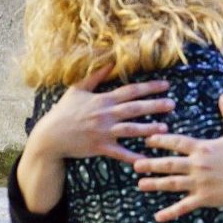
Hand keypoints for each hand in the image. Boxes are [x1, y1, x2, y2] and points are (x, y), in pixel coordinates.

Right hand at [27, 65, 173, 164]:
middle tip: (172, 104)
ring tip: (165, 128)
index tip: (166, 85)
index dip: (149, 87)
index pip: (130, 91)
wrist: (50, 136)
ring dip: (148, 129)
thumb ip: (96, 77)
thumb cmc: (64, 112)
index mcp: (103, 100)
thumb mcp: (77, 90)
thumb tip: (110, 62)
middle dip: (155, 106)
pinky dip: (133, 157)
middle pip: (134, 108)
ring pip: (130, 129)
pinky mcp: (100, 147)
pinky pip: (120, 153)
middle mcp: (105, 115)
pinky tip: (147, 160)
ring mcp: (104, 132)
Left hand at [134, 94, 222, 222]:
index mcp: (203, 148)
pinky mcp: (205, 198)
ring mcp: (200, 183)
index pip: (176, 142)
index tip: (147, 140)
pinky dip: (170, 212)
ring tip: (140, 184)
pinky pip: (184, 206)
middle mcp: (198, 165)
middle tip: (135, 165)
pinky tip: (158, 217)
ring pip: (171, 183)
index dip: (160, 141)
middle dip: (150, 164)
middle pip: (168, 164)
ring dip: (154, 184)